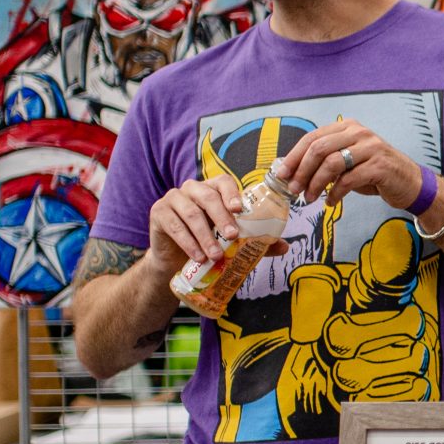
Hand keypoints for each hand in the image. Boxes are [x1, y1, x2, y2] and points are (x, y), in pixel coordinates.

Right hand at [148, 176, 283, 270]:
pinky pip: (174, 226)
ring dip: (205, 236)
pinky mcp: (158, 212)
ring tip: (216, 256)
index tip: (239, 209)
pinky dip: (187, 242)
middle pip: (207, 196)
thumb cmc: (208, 244)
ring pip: (191, 213)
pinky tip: (198, 257)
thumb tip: (284, 246)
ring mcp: (173, 198)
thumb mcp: (232, 243)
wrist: (176, 261)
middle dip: (221, 217)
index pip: (223, 182)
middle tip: (232, 236)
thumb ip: (256, 242)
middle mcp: (192, 189)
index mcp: (213, 190)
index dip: (231, 193)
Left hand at [278, 118, 427, 213]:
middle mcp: (359, 133)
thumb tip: (291, 171)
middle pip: (319, 149)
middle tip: (294, 189)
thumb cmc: (374, 172)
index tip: (281, 174)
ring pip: (332, 164)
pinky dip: (335, 193)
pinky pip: (348, 180)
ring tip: (310, 198)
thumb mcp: (348, 161)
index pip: (313, 137)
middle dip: (302, 171)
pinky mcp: (380, 166)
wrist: (409, 183)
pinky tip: (330, 202)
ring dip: (316, 184)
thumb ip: (325, 160)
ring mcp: (371, 148)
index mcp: (348, 127)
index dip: (294, 156)